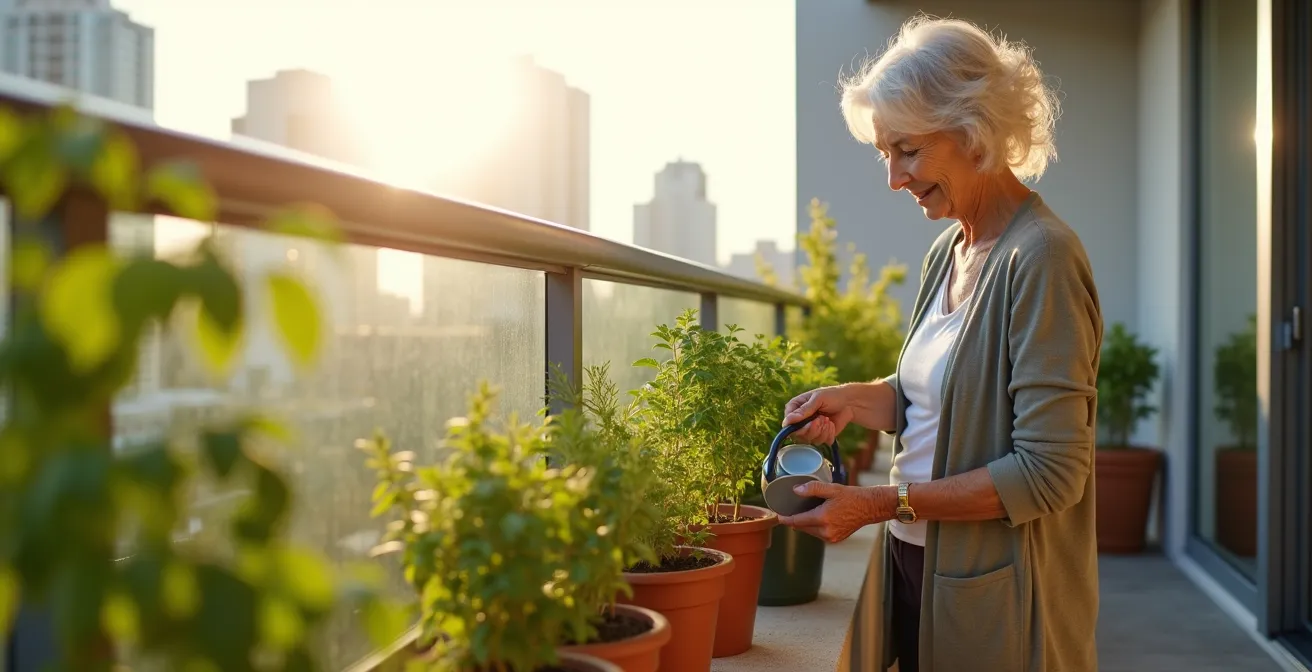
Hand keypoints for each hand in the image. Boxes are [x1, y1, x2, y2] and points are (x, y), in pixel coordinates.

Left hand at [777, 482, 894, 542]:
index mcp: (823, 518)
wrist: (868, 507)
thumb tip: (795, 490)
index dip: (786, 519)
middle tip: (789, 510)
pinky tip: (816, 518)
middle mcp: (826, 531)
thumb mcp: (831, 489)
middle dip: (795, 520)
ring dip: (805, 524)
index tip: (778, 516)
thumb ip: (812, 488)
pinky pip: (819, 534)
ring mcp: (831, 537)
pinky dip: (815, 527)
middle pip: (802, 527)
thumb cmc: (851, 496)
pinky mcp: (835, 539)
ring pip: (810, 532)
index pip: (797, 521)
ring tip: (803, 513)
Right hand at [782, 385, 853, 444]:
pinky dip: (829, 434)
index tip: (810, 422)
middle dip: (812, 429)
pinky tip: (832, 425)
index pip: (788, 424)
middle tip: (821, 419)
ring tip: (827, 420)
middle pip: (798, 435)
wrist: (849, 402)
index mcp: (795, 409)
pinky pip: (822, 442)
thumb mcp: (817, 399)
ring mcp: (810, 430)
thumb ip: (803, 410)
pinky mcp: (821, 436)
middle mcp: (800, 421)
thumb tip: (788, 421)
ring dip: (821, 430)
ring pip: (810, 440)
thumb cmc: (831, 395)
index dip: (796, 427)